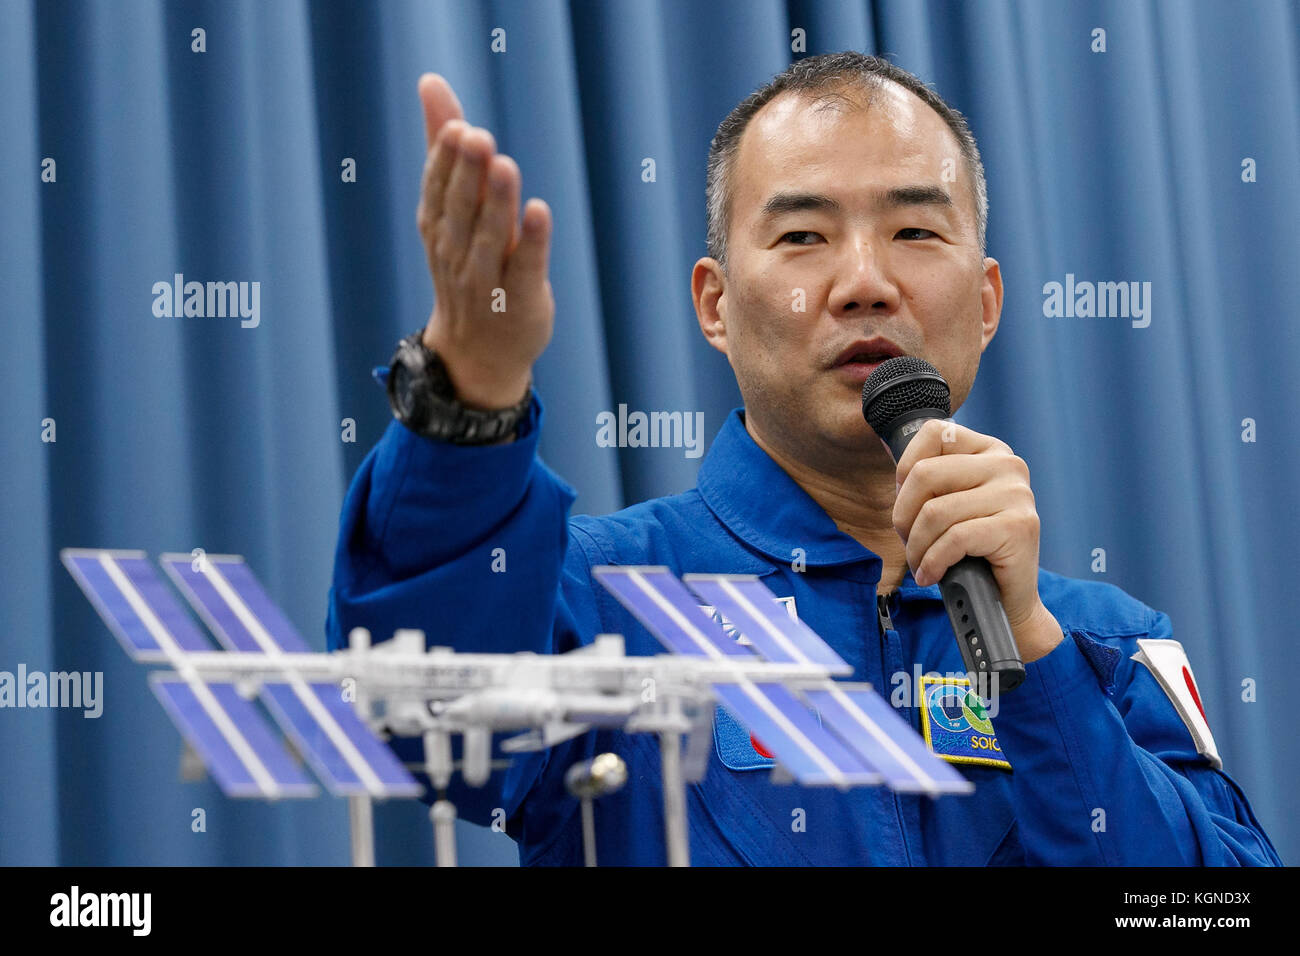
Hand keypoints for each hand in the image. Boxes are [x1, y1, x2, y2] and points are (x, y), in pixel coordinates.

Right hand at [415, 73, 553, 409]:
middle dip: (468, 175)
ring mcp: (487, 280)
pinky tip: (539, 211)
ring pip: (490, 239)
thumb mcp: (450, 208)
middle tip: (477, 137)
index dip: (445, 161)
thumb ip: (443, 146)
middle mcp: (456, 253)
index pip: (437, 190)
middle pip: (461, 211)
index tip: (457, 127)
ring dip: (498, 204)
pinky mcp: (521, 300)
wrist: (477, 354)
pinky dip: (532, 242)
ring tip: (504, 165)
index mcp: (437, 228)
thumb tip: (431, 81)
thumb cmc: (465, 265)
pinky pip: (525, 269)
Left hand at [891, 419, 1062, 662]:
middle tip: (908, 543)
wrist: (1007, 601)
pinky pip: (954, 539)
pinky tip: (931, 575)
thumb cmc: (971, 552)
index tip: (907, 505)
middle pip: (926, 474)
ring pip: (936, 512)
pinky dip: (933, 562)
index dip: (905, 470)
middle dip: (904, 516)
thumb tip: (885, 445)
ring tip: (920, 564)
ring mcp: (1017, 494)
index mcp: (989, 450)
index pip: (934, 432)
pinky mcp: (1018, 526)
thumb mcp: (948, 504)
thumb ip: (929, 478)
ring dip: (916, 547)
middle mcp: (1008, 464)